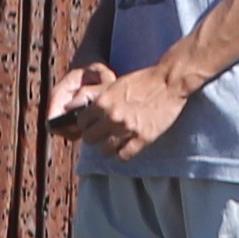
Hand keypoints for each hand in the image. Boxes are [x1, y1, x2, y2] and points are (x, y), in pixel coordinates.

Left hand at [47, 61, 188, 157]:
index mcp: (103, 102)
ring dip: (108, 147)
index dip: (86, 124)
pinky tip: (126, 146)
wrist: (168, 82)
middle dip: (95, 137)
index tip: (92, 124)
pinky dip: (122, 154)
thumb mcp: (114, 84)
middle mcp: (112, 117)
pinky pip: (123, 156)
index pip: (81, 123)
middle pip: (90, 139)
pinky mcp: (143, 139)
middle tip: (103, 134)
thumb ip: (94, 97)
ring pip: (105, 150)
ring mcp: (127, 130)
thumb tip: (70, 106)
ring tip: (114, 141)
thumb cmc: (141, 80)